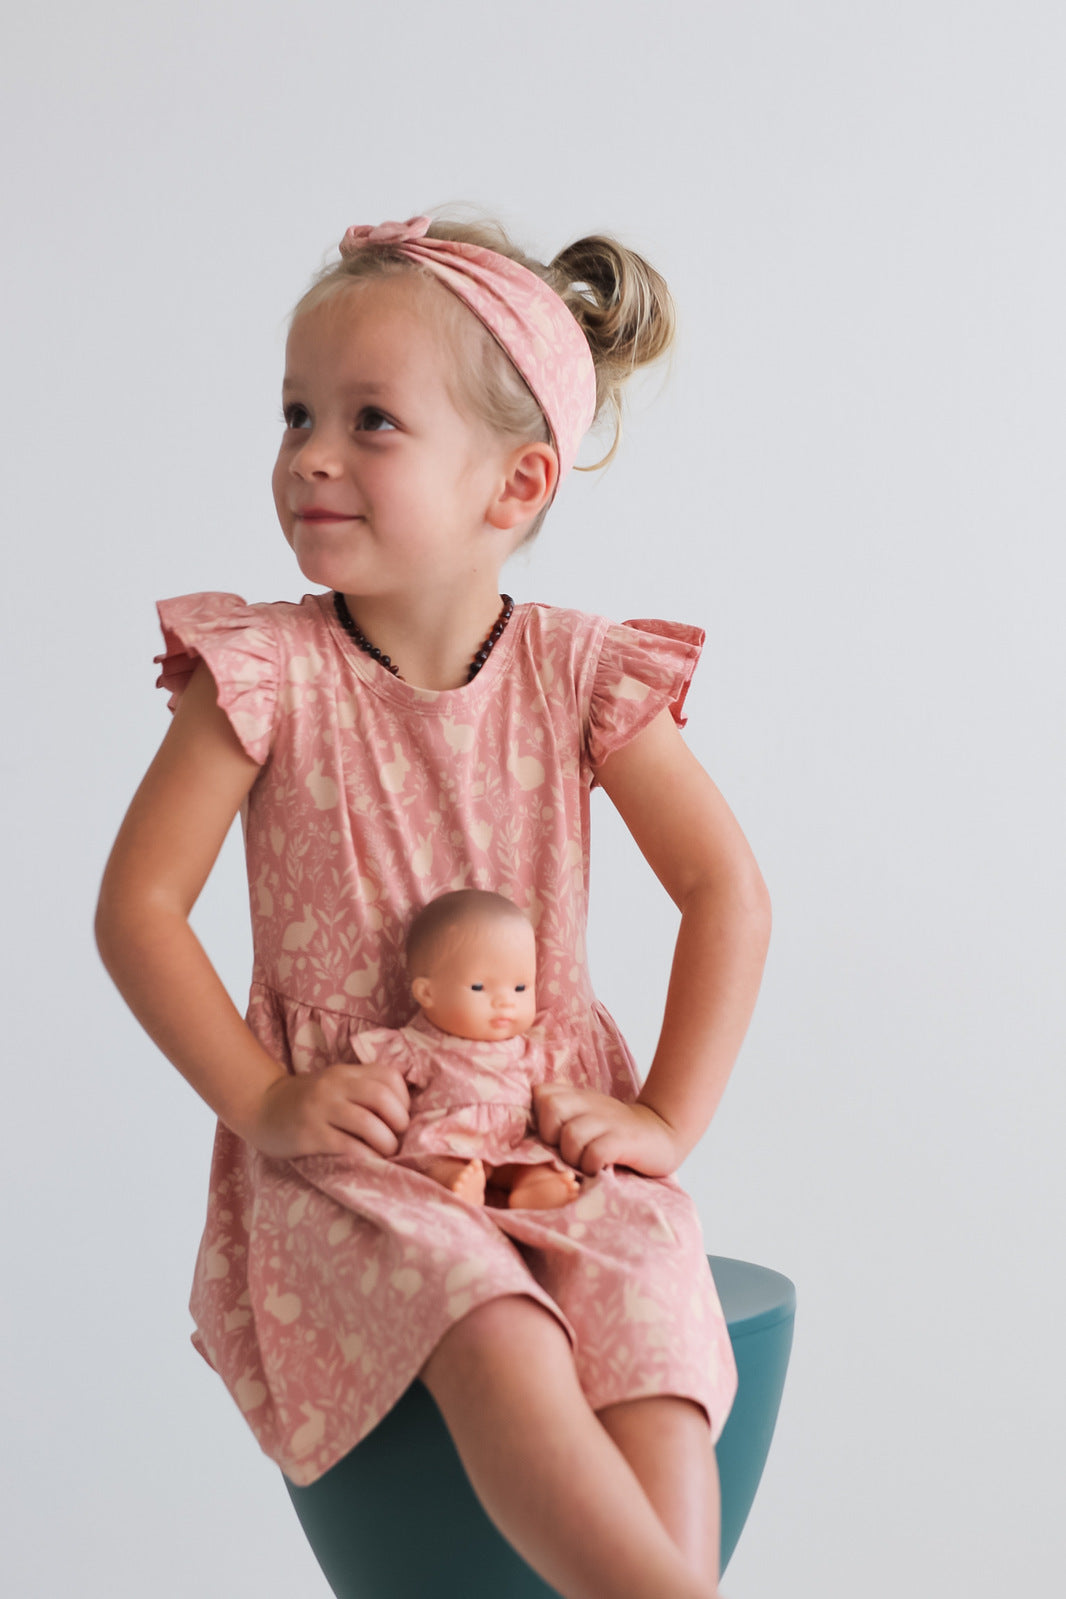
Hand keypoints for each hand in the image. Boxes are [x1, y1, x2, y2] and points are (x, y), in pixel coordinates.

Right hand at [242, 1061, 409, 1159]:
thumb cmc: (307, 1102)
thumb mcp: (335, 1085)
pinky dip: (366, 1156)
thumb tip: (404, 1114)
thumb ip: (363, 1090)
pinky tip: (369, 1162)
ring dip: (385, 1142)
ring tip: (385, 1152)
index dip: (404, 1100)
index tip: (400, 1118)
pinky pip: (347, 1145)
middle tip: (397, 1138)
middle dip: (399, 1121)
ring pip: (367, 1123)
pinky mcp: (309, 1134)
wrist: (261, 1108)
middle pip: (382, 1097)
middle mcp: (334, 1086)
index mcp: (345, 1072)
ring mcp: (320, 1109)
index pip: (389, 1076)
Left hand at [532, 1084, 683, 1178]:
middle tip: (567, 1152)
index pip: (540, 1094)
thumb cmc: (613, 1133)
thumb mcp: (585, 1116)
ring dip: (573, 1157)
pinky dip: (592, 1166)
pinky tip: (600, 1169)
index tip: (552, 1137)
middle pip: (551, 1109)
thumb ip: (559, 1118)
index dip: (540, 1118)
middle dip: (552, 1137)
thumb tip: (523, 1139)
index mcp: (576, 1097)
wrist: (661, 1133)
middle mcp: (590, 1103)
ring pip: (571, 1136)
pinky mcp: (624, 1140)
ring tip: (585, 1164)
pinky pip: (595, 1153)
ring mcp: (607, 1120)